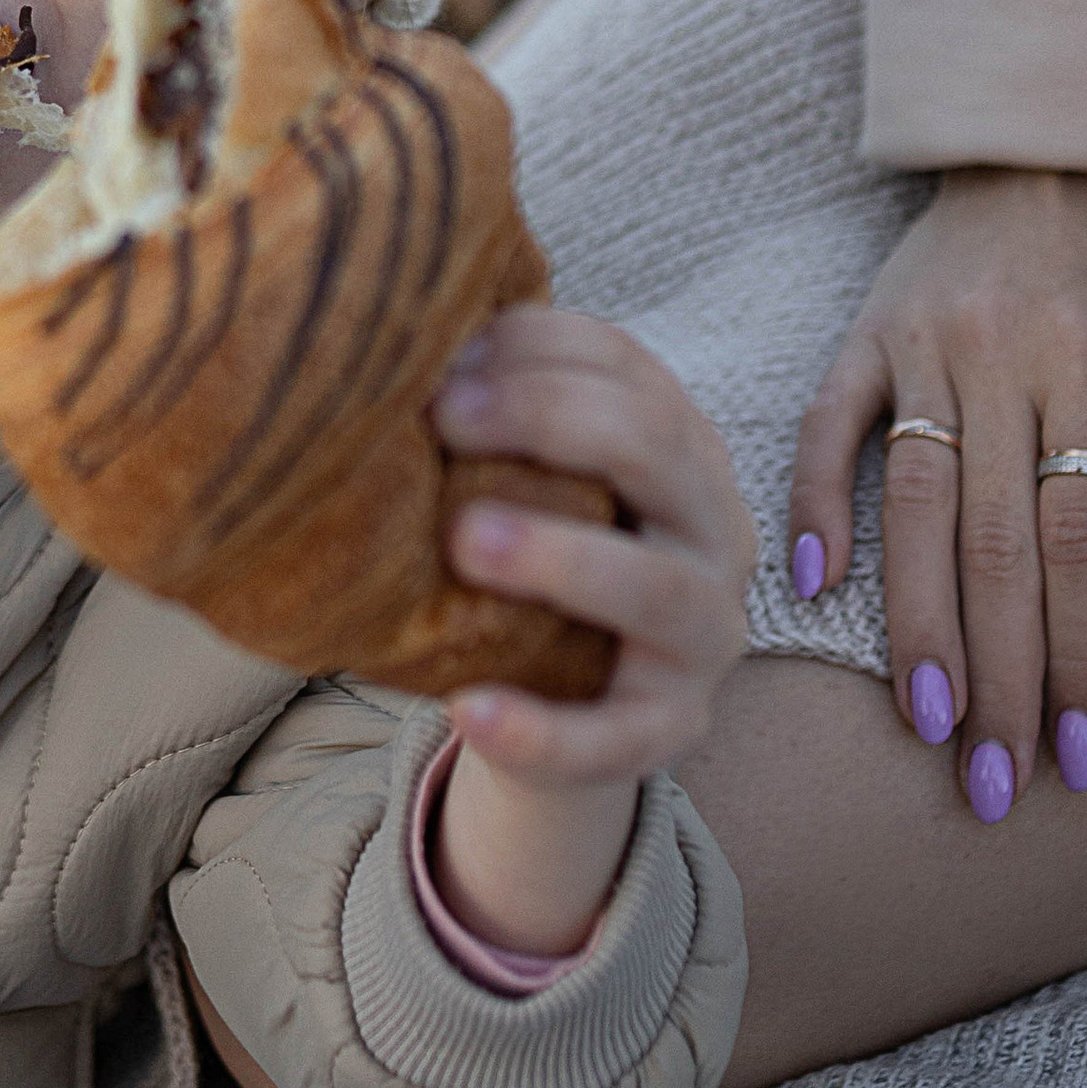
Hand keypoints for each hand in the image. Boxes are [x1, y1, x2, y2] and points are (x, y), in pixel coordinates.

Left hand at [425, 310, 757, 953]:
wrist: (560, 700)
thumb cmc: (527, 554)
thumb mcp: (519, 476)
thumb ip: (479, 418)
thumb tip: (374, 352)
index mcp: (677, 444)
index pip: (624, 366)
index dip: (533, 350)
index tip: (437, 361)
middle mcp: (712, 526)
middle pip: (656, 446)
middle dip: (549, 418)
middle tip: (444, 420)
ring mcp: (705, 632)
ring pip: (659, 589)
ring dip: (562, 556)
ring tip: (466, 540)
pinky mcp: (673, 728)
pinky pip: (616, 737)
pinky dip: (544, 731)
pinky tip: (468, 711)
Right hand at [788, 168, 1086, 818]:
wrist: (1049, 134)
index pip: (1080, 541)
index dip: (1080, 654)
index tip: (1080, 751)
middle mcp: (996, 359)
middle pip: (991, 546)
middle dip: (1000, 678)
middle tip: (998, 785)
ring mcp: (918, 346)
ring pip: (909, 507)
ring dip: (915, 626)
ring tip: (930, 725)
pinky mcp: (863, 334)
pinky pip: (826, 427)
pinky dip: (811, 505)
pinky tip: (813, 589)